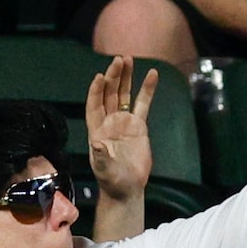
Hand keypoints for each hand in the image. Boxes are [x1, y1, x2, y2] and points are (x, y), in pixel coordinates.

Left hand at [84, 54, 155, 200]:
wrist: (126, 188)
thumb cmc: (112, 180)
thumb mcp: (104, 169)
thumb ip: (101, 156)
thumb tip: (98, 143)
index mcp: (97, 128)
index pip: (94, 104)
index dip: (96, 90)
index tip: (100, 77)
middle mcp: (109, 121)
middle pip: (109, 93)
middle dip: (113, 77)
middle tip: (119, 60)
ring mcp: (124, 122)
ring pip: (124, 94)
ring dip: (126, 77)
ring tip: (128, 59)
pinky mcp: (139, 126)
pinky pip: (143, 104)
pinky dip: (147, 89)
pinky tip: (151, 75)